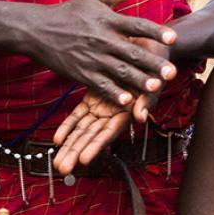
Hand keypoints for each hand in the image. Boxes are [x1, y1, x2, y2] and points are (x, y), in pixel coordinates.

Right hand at [22, 0, 176, 106]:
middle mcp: (102, 39)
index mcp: (108, 20)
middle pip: (132, 52)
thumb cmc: (69, 12)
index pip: (137, 25)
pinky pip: (100, 85)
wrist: (37, 30)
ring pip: (120, 71)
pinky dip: (113, 93)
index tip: (173, 39)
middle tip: (172, 72)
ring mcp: (91, 58)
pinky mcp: (81, 73)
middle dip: (153, 63)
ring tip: (155, 87)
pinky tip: (127, 101)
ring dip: (138, 80)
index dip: (156, 32)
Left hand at [51, 37, 170, 174]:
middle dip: (76, 152)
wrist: (146, 45)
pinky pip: (78, 116)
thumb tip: (141, 117)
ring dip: (69, 146)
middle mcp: (114, 114)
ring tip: (57, 163)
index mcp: (128, 112)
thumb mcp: (155, 78)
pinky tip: (57, 140)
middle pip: (92, 136)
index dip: (97, 145)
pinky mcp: (93, 98)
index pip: (109, 133)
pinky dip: (68, 126)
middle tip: (62, 169)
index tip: (84, 159)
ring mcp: (102, 107)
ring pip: (82, 130)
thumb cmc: (156, 63)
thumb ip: (147, 99)